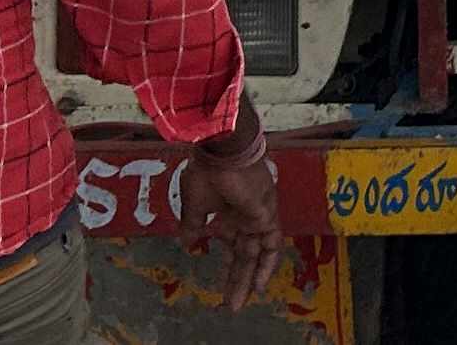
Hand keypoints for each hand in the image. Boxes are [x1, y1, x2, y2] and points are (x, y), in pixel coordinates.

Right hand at [178, 130, 288, 311]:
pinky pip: (271, 245)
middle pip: (243, 255)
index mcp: (228, 214)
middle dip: (235, 280)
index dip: (227, 266)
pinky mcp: (266, 216)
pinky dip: (266, 265)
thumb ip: (193, 225)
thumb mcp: (194, 204)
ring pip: (255, 255)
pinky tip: (257, 285)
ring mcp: (257, 217)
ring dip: (247, 279)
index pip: (231, 247)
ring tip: (235, 303)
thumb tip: (186, 243)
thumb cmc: (207, 172)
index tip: (219, 285)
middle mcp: (245, 218)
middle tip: (228, 304)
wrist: (222, 151)